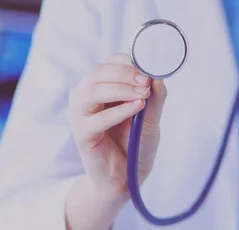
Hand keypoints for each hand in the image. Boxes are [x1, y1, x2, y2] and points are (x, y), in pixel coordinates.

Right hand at [67, 53, 167, 199]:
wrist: (127, 178)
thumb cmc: (136, 143)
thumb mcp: (151, 117)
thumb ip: (155, 98)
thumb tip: (159, 75)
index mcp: (101, 86)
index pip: (108, 62)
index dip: (127, 61)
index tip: (148, 67)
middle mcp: (85, 96)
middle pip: (97, 72)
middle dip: (124, 73)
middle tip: (146, 81)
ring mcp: (79, 114)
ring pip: (93, 91)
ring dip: (121, 89)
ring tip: (143, 95)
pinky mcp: (81, 133)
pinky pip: (97, 118)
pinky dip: (118, 111)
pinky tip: (137, 108)